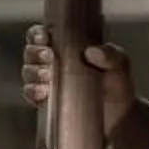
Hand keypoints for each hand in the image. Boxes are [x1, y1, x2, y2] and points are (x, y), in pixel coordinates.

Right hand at [22, 24, 136, 140]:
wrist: (120, 114)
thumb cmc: (118, 82)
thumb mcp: (120, 63)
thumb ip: (110, 54)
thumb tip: (91, 52)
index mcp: (65, 45)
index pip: (41, 34)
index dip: (37, 33)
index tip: (45, 36)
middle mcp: (51, 61)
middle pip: (30, 52)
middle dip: (35, 53)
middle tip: (49, 56)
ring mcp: (46, 82)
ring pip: (28, 72)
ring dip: (34, 73)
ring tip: (49, 77)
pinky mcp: (45, 102)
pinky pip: (30, 94)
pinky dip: (33, 92)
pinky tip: (43, 93)